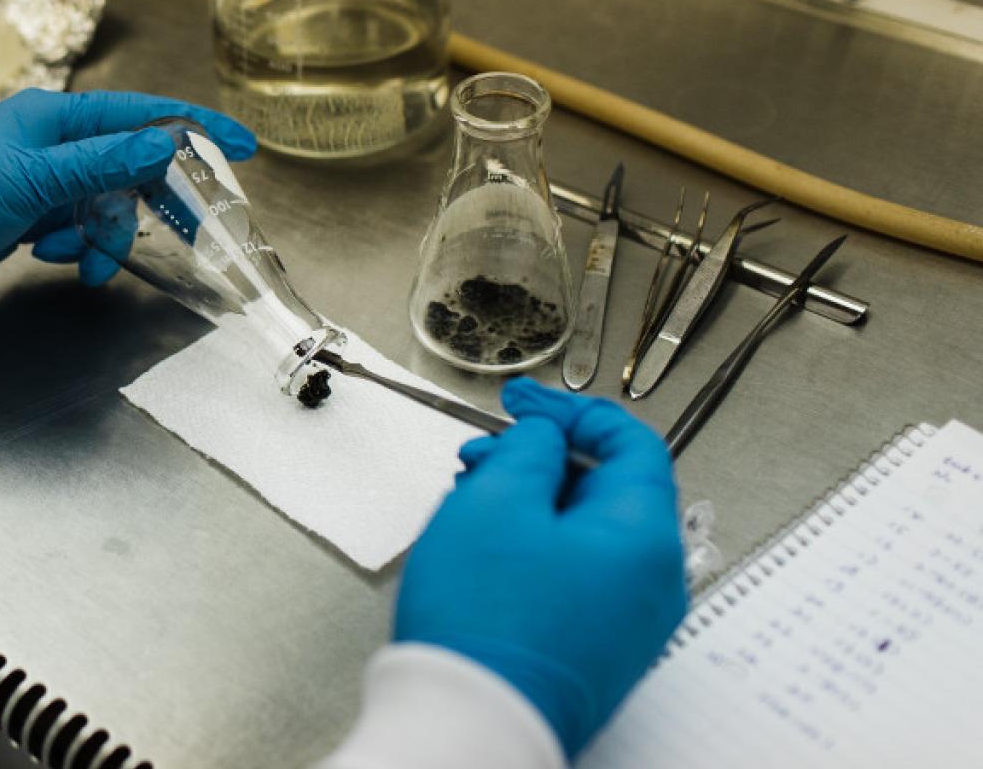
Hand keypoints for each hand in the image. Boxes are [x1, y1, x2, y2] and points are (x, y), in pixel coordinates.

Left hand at [0, 89, 255, 290]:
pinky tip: (44, 256)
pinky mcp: (28, 211)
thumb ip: (101, 165)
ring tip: (75, 262)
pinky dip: (71, 246)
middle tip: (183, 235)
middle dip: (146, 207)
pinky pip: (75, 226)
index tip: (242, 147)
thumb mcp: (31, 182)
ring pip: (105, 206)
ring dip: (101, 238)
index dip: (195, 130)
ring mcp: (42, 178)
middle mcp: (54, 142)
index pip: (143, 116)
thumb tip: (163, 145)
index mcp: (57, 118)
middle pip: (131, 168)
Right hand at [393, 379, 687, 756]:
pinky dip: (535, 547)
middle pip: (607, 489)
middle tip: (482, 455)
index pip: (632, 444)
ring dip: (530, 504)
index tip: (524, 403)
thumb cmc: (485, 621)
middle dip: (540, 461)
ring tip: (470, 503)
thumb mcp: (496, 502)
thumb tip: (546, 438)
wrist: (474, 720)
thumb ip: (529, 451)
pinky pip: (577, 576)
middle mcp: (652, 582)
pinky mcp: (599, 649)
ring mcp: (629, 622)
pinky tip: (486, 548)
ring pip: (585, 534)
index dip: (573, 411)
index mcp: (643, 537)